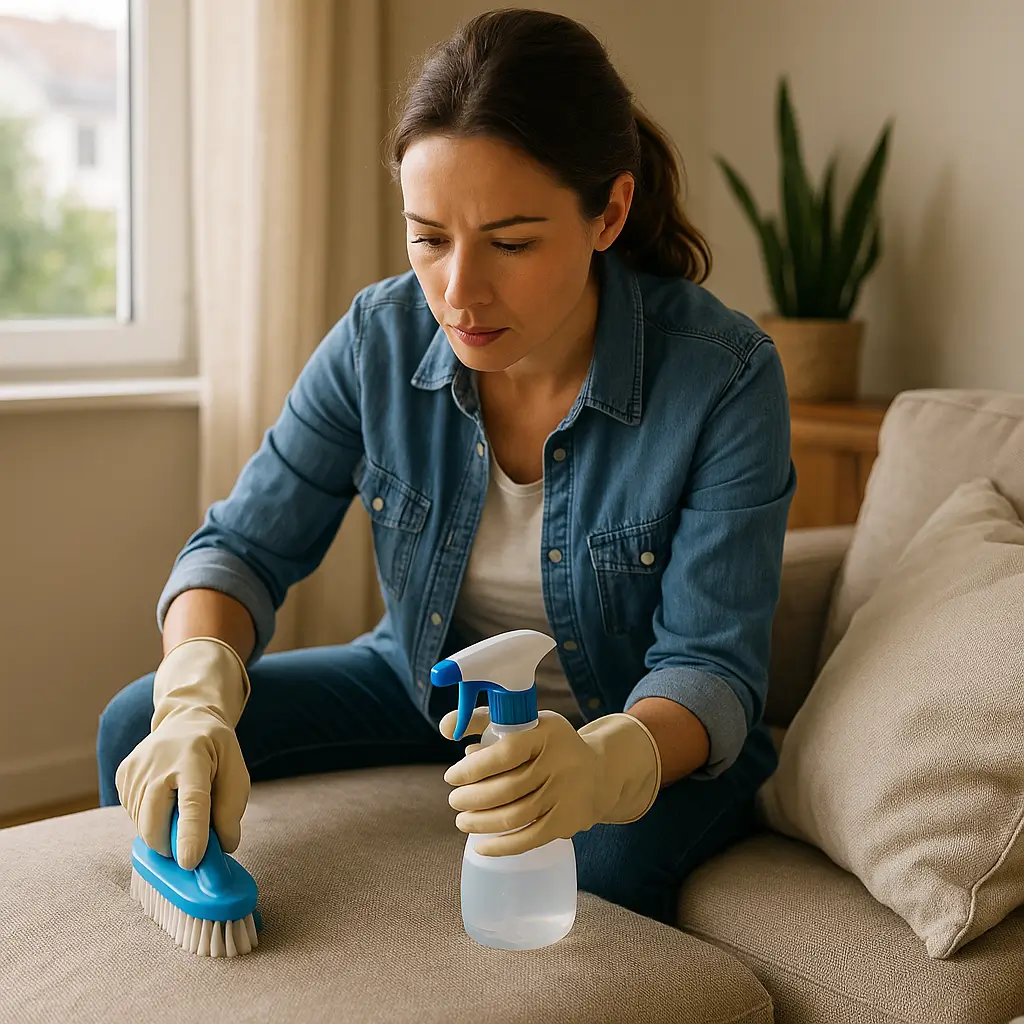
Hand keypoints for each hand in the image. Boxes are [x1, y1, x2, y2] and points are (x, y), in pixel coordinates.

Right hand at [115, 637, 250, 869]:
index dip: (190, 835)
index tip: (190, 862)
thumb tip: (223, 847)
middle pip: (154, 823)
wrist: (186, 719)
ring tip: (179, 804)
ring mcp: (136, 769)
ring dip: (162, 831)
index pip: (192, 803)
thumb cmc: (215, 750)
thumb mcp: (236, 771)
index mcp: (194, 759)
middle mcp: (159, 763)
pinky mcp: (122, 776)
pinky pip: (133, 816)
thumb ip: (231, 810)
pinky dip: (150, 819)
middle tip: (191, 844)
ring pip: (142, 826)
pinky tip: (164, 797)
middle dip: (171, 846)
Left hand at [439, 708, 660, 856]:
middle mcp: (559, 763)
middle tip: (454, 800)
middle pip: (508, 788)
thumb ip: (483, 719)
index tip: (452, 776)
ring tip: (462, 821)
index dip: (474, 768)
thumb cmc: (547, 745)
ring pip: (516, 815)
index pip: (506, 752)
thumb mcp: (524, 722)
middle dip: (472, 798)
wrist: (598, 771)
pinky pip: (530, 838)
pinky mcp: (567, 821)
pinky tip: (481, 845)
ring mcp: (565, 794)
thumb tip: (447, 727)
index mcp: (545, 733)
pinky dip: (502, 846)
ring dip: (481, 822)